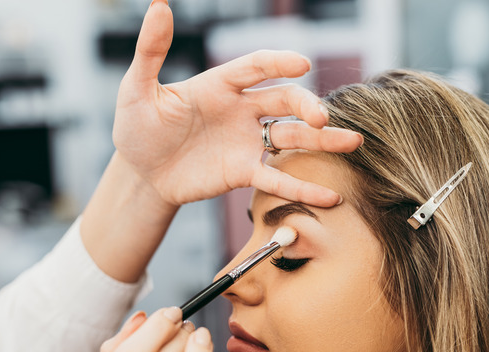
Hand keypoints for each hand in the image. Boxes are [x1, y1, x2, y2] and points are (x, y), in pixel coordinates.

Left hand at [113, 0, 362, 208]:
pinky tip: (330, 196)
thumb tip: (158, 6)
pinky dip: (303, 188)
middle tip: (320, 117)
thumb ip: (151, 51)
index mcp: (220, 84)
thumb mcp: (137, 89)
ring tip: (352, 142)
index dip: (277, 63)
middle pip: (283, 101)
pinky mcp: (244, 173)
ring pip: (291, 137)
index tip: (301, 64)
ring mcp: (246, 142)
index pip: (255, 67)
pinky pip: (277, 180)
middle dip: (305, 106)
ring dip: (322, 140)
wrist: (141, 174)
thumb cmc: (137, 127)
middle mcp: (241, 109)